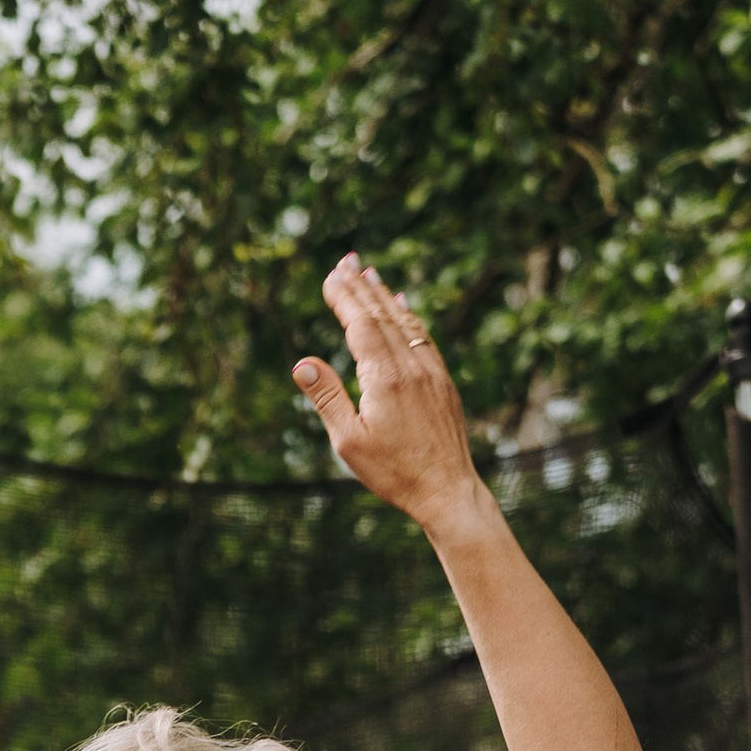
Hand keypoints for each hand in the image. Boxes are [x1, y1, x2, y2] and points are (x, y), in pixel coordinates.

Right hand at [294, 256, 483, 534]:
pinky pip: (422, 337)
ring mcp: (430, 370)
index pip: (360, 326)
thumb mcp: (349, 442)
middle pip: (382, 315)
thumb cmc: (393, 472)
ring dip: (385, 296)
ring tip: (371, 273)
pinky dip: (409, 317)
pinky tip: (402, 307)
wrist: (447, 489)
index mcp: (384, 378)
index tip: (331, 277)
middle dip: (362, 287)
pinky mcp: (443, 381)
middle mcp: (410, 366)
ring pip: (404, 322)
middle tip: (347, 261)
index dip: (344, 299)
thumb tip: (302, 363)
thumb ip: (327, 398)